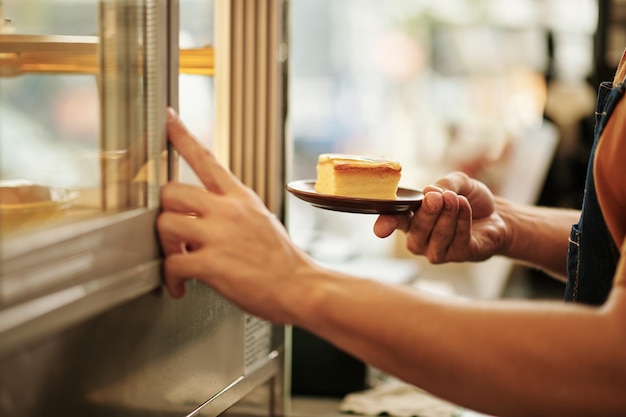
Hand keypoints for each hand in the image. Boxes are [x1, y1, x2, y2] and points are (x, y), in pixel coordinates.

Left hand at [157, 108, 311, 321]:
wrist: (302, 287)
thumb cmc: (282, 260)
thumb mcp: (261, 219)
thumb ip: (233, 210)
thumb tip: (206, 213)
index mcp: (241, 198)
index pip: (206, 158)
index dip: (182, 136)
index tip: (167, 118)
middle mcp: (228, 211)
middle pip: (171, 191)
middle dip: (166, 212)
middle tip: (173, 232)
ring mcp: (219, 236)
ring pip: (165, 224)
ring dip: (166, 246)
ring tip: (179, 259)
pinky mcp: (213, 264)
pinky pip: (173, 263)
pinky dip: (172, 278)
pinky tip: (182, 285)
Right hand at [373, 172, 508, 262]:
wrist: (496, 214)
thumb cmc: (469, 199)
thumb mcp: (457, 183)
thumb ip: (443, 184)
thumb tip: (430, 190)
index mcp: (410, 219)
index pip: (393, 222)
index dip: (386, 225)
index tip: (381, 230)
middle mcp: (419, 239)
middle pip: (416, 230)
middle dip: (427, 212)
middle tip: (437, 197)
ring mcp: (437, 251)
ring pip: (437, 236)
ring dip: (447, 215)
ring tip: (456, 198)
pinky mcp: (458, 255)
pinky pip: (457, 240)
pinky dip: (461, 221)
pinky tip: (464, 206)